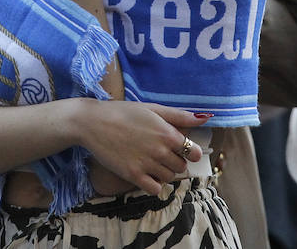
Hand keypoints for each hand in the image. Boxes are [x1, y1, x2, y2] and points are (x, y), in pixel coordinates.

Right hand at [78, 100, 207, 196]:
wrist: (93, 123)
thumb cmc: (123, 112)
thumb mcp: (152, 108)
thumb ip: (179, 116)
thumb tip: (204, 118)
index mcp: (167, 133)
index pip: (193, 152)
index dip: (190, 151)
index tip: (181, 149)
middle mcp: (160, 150)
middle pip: (181, 167)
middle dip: (175, 161)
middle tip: (161, 153)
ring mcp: (146, 164)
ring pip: (169, 178)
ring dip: (164, 172)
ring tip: (151, 161)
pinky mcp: (133, 175)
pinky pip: (154, 189)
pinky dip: (153, 184)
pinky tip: (145, 173)